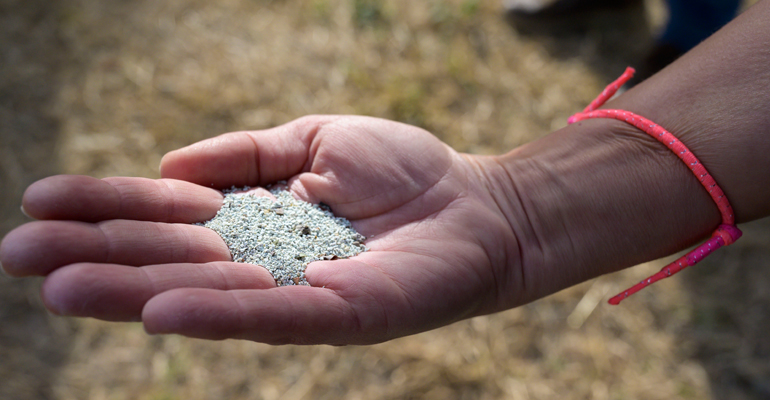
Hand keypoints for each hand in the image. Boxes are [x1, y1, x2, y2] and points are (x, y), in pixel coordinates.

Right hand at [0, 115, 521, 344]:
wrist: (475, 204)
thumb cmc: (401, 171)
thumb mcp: (312, 140)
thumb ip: (242, 155)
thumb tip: (167, 171)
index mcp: (253, 219)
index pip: (166, 215)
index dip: (106, 208)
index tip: (40, 201)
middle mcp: (263, 262)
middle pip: (169, 260)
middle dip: (95, 256)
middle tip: (17, 254)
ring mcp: (298, 293)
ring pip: (205, 294)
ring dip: (132, 291)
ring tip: (61, 287)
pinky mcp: (341, 316)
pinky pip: (273, 316)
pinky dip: (218, 313)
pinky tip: (162, 310)